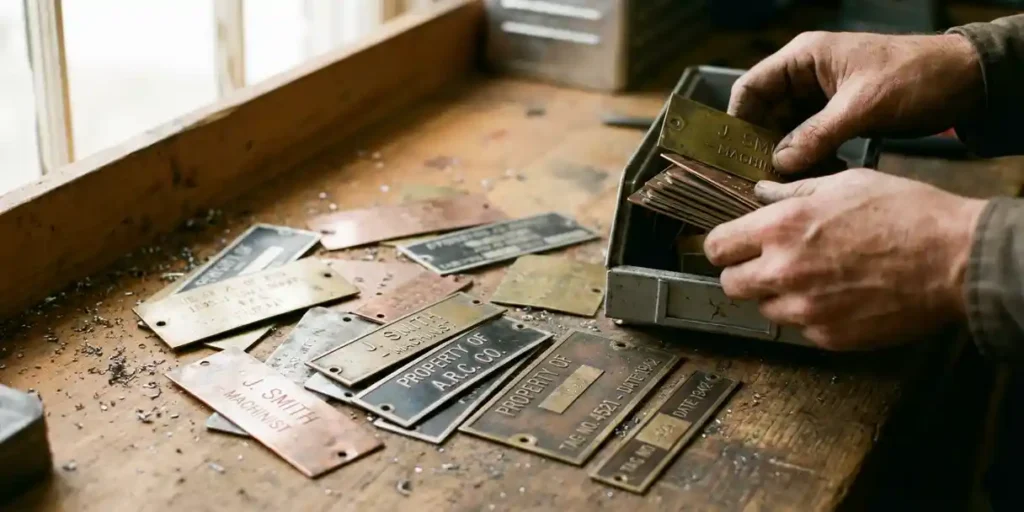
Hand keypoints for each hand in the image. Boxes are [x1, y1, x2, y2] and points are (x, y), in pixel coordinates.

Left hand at [703, 169, 985, 349]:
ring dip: (779, 297)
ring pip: (765, 310)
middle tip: (770, 264)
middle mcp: (783, 272)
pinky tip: (840, 297)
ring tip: (815, 279)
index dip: (724, 246)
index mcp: (780, 228)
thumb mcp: (844, 184)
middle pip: (730, 285)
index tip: (734, 247)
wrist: (954, 260)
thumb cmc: (905, 213)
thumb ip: (793, 192)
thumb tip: (763, 193)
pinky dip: (812, 317)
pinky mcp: (827, 337)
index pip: (717, 247)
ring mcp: (804, 310)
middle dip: (745, 273)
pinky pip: (801, 330)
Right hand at [729, 31, 982, 173]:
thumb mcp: (862, 106)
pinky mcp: (837, 116)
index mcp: (804, 58)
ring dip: (788, 156)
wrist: (965, 81)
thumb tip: (779, 163)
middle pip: (765, 113)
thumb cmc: (915, 76)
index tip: (733, 154)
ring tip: (789, 182)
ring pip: (786, 130)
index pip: (751, 86)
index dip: (737, 119)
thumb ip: (817, 134)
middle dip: (763, 144)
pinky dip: (809, 158)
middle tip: (761, 178)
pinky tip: (815, 176)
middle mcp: (806, 76)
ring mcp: (821, 97)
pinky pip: (810, 139)